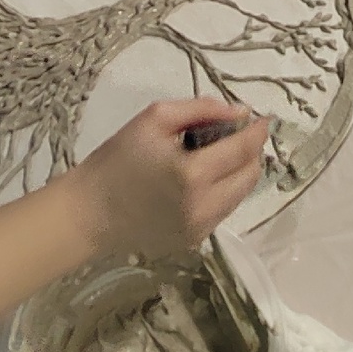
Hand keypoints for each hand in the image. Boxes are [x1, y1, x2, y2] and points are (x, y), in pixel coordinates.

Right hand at [68, 99, 269, 261]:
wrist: (90, 211)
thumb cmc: (117, 158)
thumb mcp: (155, 118)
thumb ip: (202, 110)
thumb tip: (240, 112)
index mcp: (192, 174)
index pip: (243, 150)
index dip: (258, 131)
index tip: (262, 118)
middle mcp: (203, 206)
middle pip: (250, 176)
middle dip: (251, 152)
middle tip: (237, 135)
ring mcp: (200, 229)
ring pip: (240, 196)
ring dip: (239, 172)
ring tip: (219, 155)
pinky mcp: (194, 242)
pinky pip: (222, 211)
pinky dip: (223, 191)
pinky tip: (202, 179)